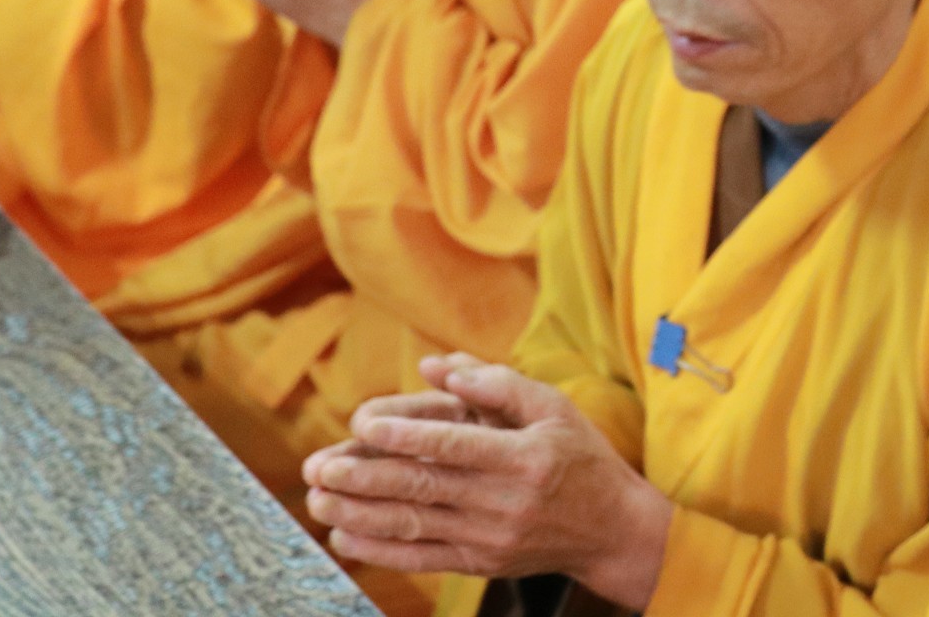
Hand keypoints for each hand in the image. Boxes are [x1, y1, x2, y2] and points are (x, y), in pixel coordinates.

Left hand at [302, 354, 673, 610]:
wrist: (611, 529)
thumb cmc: (581, 457)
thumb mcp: (554, 408)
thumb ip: (497, 384)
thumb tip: (436, 365)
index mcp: (523, 456)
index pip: (453, 443)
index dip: (404, 433)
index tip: (361, 422)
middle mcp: (503, 500)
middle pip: (422, 486)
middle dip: (364, 477)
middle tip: (317, 467)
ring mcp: (490, 537)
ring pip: (414, 524)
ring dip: (359, 514)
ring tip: (317, 500)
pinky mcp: (481, 563)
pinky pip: (422, 558)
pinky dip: (380, 550)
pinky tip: (346, 537)